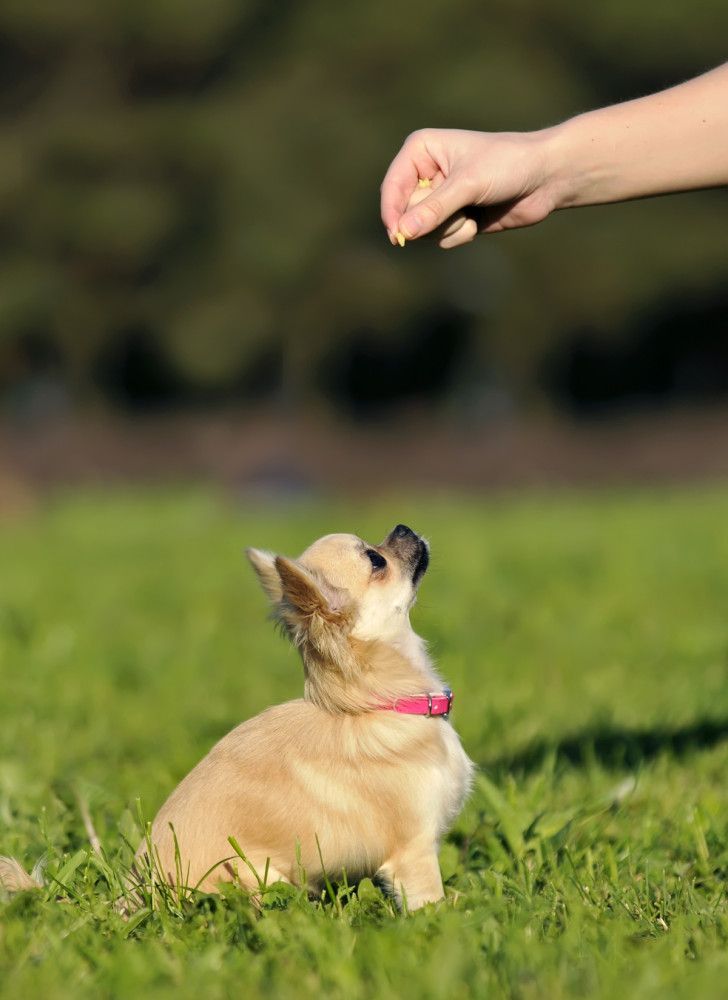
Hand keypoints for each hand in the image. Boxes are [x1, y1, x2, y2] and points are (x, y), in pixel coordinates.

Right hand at [381, 128, 556, 248]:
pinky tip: (478, 220)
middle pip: (406, 213)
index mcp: (420, 151)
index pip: (392, 187)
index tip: (397, 236)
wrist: (545, 178)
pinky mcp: (453, 217)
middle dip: (433, 218)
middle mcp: (425, 173)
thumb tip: (403, 232)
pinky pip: (440, 239)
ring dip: (449, 227)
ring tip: (472, 211)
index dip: (392, 212)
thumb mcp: (468, 185)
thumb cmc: (508, 165)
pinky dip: (459, 235)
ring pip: (422, 230)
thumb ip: (435, 210)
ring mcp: (438, 197)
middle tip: (460, 207)